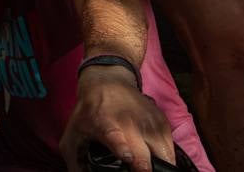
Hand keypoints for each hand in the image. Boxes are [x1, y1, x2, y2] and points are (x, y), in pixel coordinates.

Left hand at [60, 65, 174, 171]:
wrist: (107, 80)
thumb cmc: (88, 112)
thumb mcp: (73, 134)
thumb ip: (75, 162)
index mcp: (106, 127)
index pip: (118, 140)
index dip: (124, 151)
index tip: (128, 157)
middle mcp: (131, 125)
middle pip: (147, 158)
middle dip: (146, 171)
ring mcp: (150, 124)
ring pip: (166, 157)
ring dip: (160, 166)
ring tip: (147, 168)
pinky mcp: (163, 122)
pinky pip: (170, 150)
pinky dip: (165, 158)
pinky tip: (154, 159)